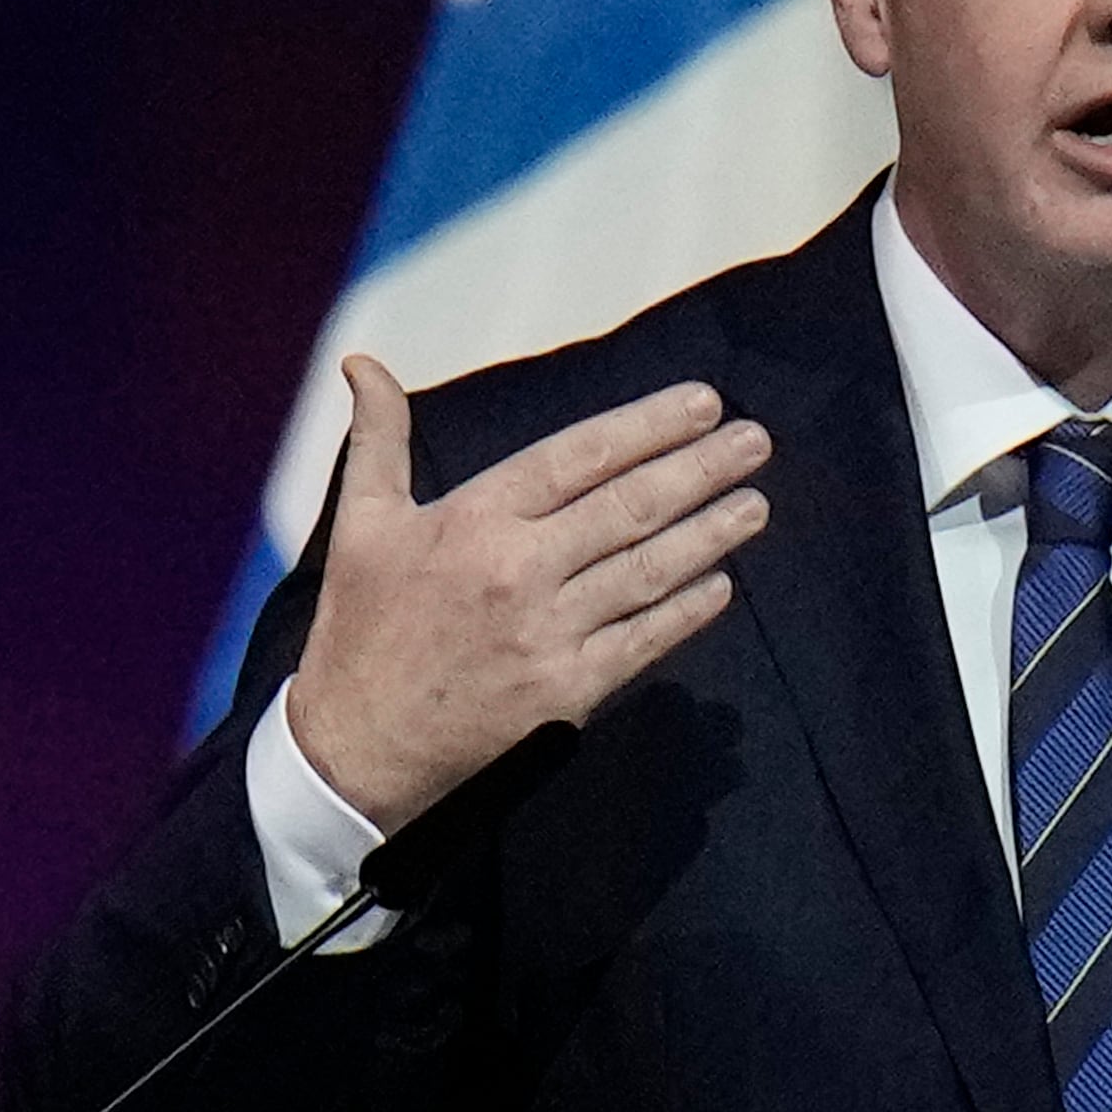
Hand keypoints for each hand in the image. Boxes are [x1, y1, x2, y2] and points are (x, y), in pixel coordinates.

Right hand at [285, 359, 770, 833]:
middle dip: (701, 469)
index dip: (646, 426)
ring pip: (647, 571)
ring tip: (756, 503)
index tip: (702, 402)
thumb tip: (361, 361)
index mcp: (472, 521)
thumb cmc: (360, 630)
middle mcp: (517, 572)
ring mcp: (547, 635)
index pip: (578, 457)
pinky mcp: (565, 694)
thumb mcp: (359, 524)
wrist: (355, 750)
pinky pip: (642, 641)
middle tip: (756, 439)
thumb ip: (378, 437)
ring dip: (710, 534)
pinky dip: (685, 611)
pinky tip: (722, 584)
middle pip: (629, 507)